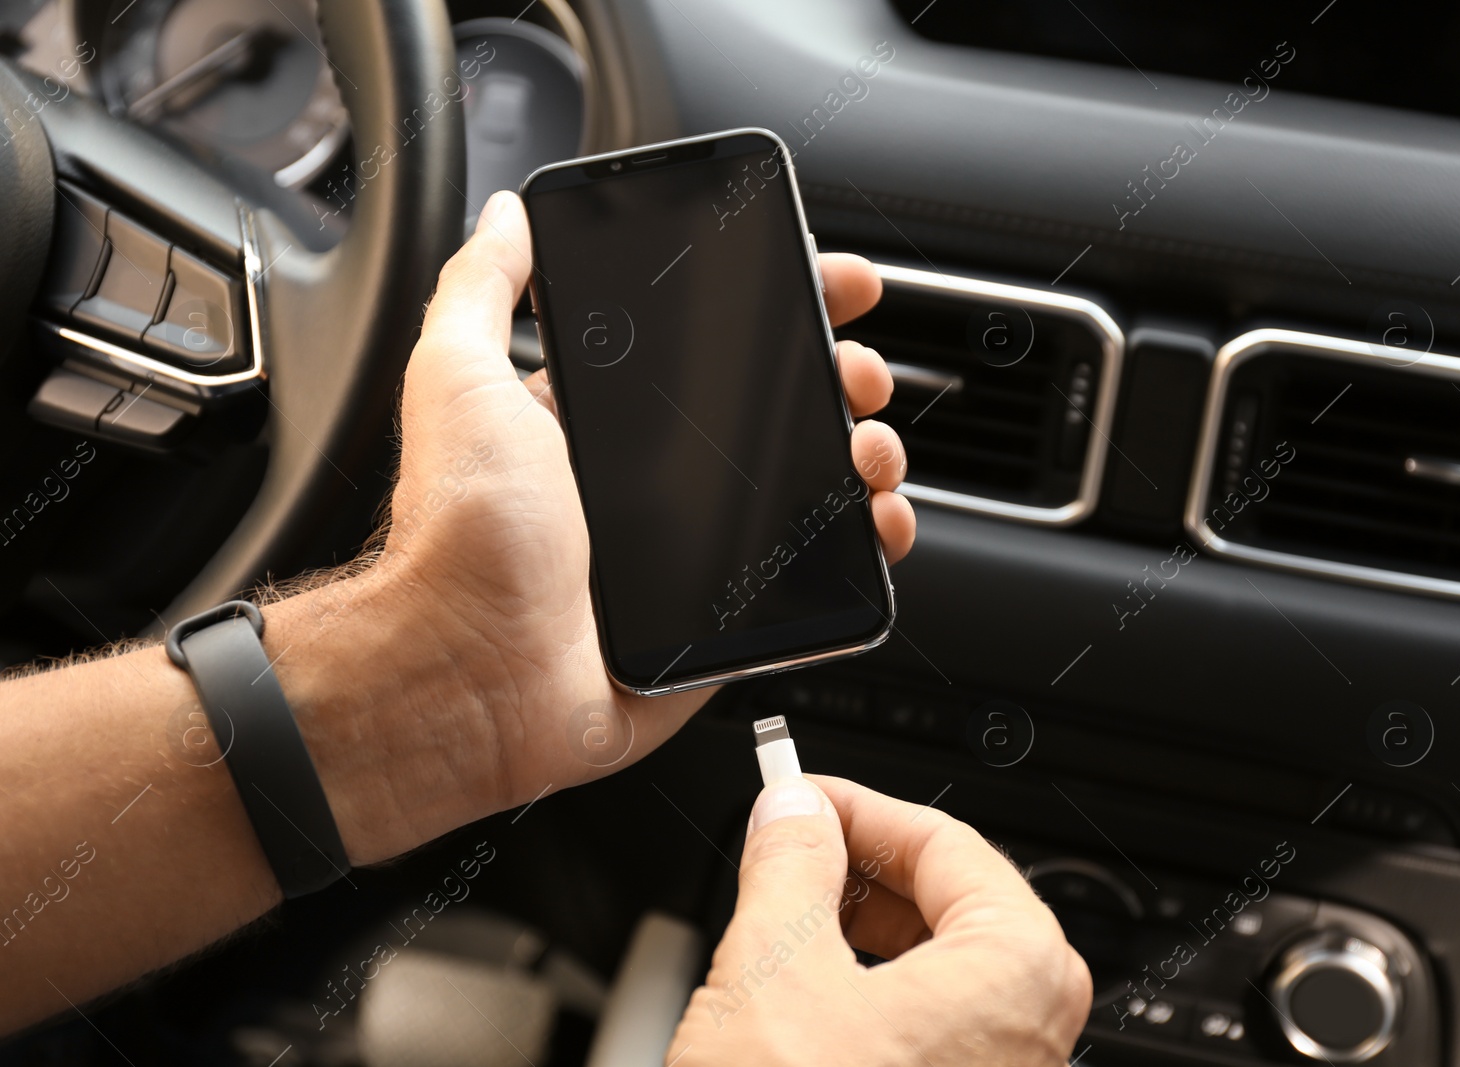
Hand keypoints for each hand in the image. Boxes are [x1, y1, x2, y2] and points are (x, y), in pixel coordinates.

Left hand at [290, 191, 914, 860]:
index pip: (709, 349)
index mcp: (603, 425)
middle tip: (858, 373)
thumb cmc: (458, 537)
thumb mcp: (457, 379)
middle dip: (839, 378)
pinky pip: (811, 576)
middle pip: (778, 414)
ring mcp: (695, 553)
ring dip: (863, 454)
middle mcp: (654, 485)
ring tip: (871, 447)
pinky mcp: (723, 619)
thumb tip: (509, 216)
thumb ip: (481, 288)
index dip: (776, 312)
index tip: (827, 284)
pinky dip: (862, 545)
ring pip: (809, 490)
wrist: (473, 674)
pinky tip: (878, 521)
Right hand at [668, 776, 1091, 1065]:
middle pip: (947, 900)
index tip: (795, 796)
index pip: (945, 839)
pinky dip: (863, 992)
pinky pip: (926, 1025)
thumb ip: (791, 865)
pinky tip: (801, 999)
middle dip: (855, 870)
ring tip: (780, 923)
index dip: (855, 806)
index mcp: (1018, 970)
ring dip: (853, 931)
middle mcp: (1032, 1029)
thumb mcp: (773, 969)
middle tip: (783, 852)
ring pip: (933, 965)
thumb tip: (794, 812)